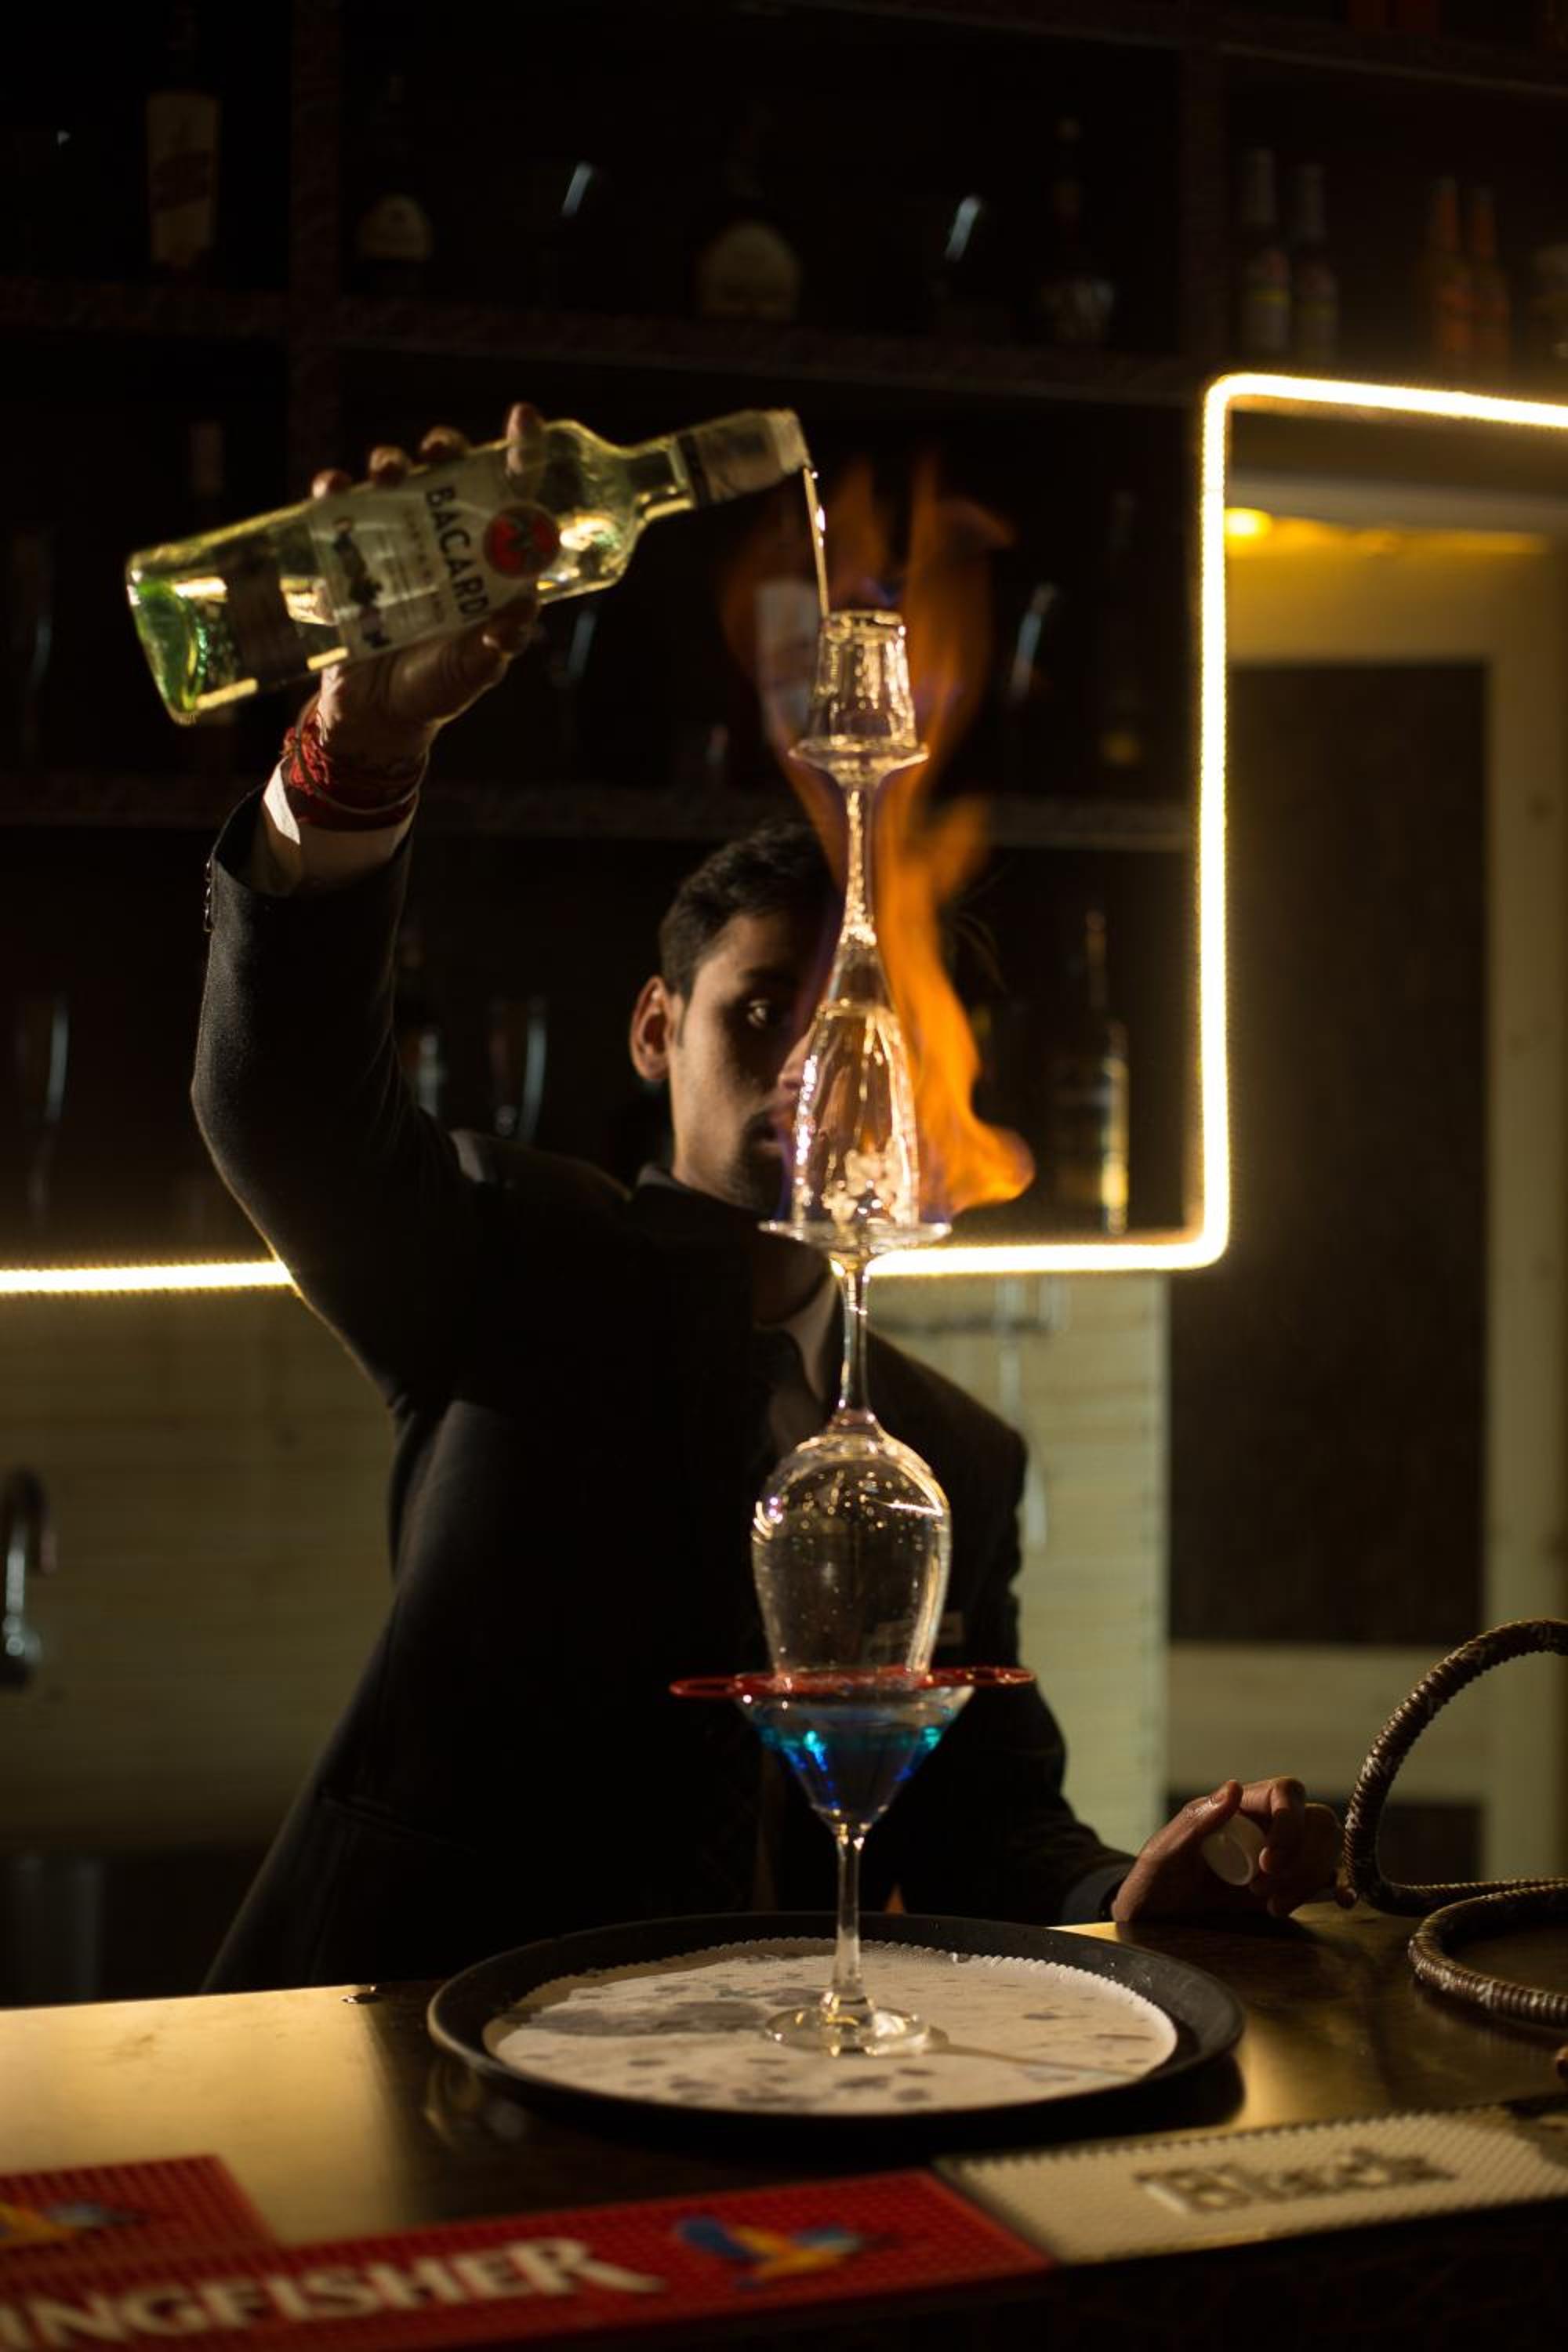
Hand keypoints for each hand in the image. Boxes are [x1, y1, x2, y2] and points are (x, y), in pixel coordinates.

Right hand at [309, 403, 544, 768]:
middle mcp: (443, 544)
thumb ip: (499, 644)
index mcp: (486, 562)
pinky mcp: (349, 556)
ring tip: (384, 471)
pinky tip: (332, 489)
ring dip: (389, 463)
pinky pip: (338, 511)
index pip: (510, 496)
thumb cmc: (436, 690)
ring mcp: (395, 545)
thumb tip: (524, 607)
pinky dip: (333, 492)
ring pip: (394, 483)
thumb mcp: (476, 671)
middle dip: (443, 448)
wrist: (374, 717)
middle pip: (448, 474)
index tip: (523, 416)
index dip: (520, 452)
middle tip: (435, 448)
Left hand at [1110, 1776, 1340, 1924]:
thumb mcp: (1164, 1853)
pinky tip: (1340, 1899)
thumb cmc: (1154, 1880)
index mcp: (1238, 1807)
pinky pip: (1327, 1876)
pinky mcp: (1287, 1885)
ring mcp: (1280, 1855)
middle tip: (1261, 1890)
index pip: (1287, 1792)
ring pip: (1326, 1849)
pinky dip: (1341, 1884)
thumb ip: (1196, 1822)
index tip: (1267, 1865)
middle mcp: (1265, 1825)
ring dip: (1309, 1879)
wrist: (1156, 1921)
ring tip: (1271, 1906)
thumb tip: (1234, 1786)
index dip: (1290, 1825)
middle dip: (1300, 1860)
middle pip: (1316, 1821)